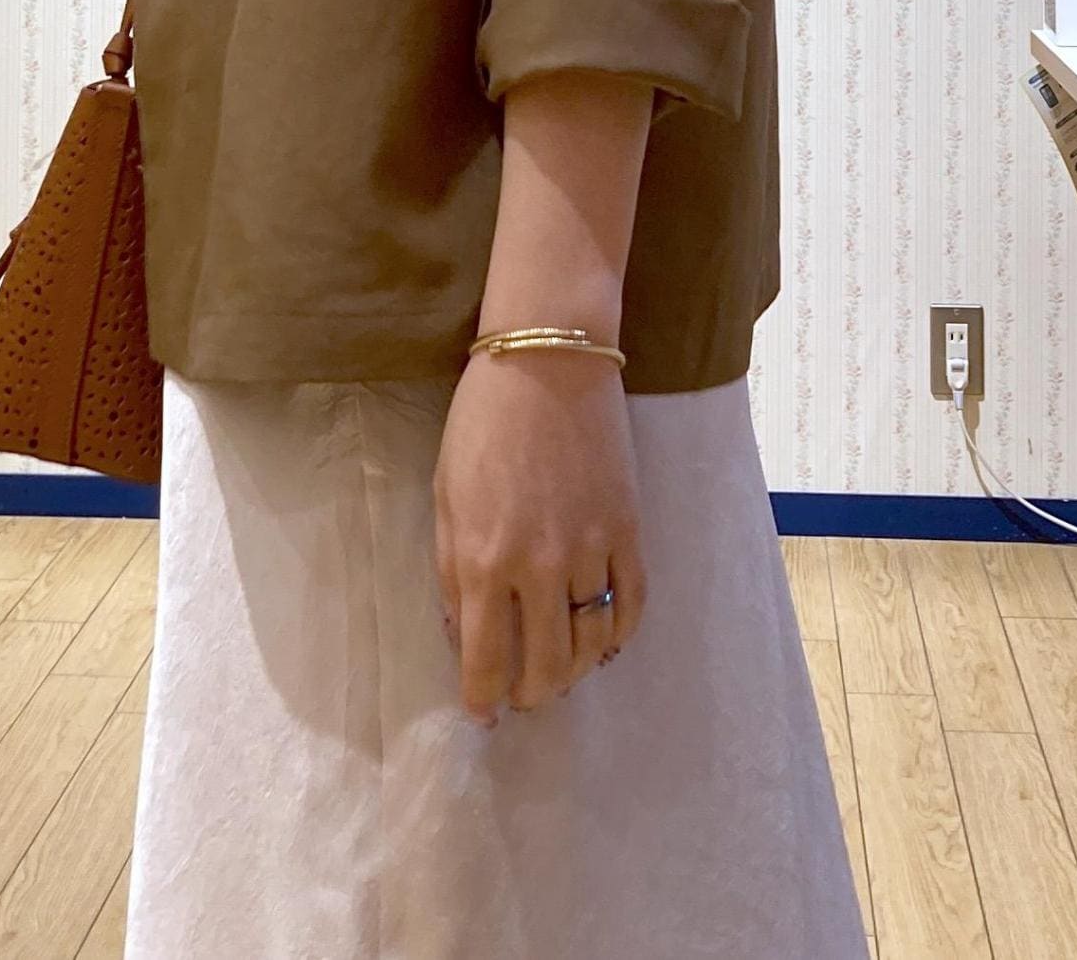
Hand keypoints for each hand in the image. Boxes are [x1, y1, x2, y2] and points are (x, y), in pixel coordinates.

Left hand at [432, 345, 646, 725]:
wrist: (547, 363)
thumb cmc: (482, 424)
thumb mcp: (445, 496)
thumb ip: (451, 569)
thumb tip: (464, 632)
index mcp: (482, 559)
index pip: (485, 660)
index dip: (483, 698)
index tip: (484, 713)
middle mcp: (538, 567)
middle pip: (546, 667)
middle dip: (532, 695)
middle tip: (525, 696)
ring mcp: (590, 549)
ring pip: (591, 644)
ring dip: (576, 671)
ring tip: (563, 671)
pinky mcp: (628, 529)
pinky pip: (631, 603)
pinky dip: (619, 633)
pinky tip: (604, 638)